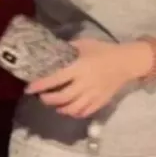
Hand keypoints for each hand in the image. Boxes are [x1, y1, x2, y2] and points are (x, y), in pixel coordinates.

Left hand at [26, 39, 150, 117]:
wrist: (126, 62)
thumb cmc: (105, 50)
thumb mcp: (86, 44)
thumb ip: (70, 48)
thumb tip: (55, 50)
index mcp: (79, 68)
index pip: (56, 79)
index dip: (41, 85)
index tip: (29, 88)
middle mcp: (84, 84)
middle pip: (61, 98)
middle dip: (48, 99)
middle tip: (41, 96)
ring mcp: (92, 95)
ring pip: (72, 109)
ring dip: (60, 108)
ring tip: (55, 105)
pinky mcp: (100, 102)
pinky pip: (84, 112)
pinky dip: (74, 113)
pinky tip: (70, 109)